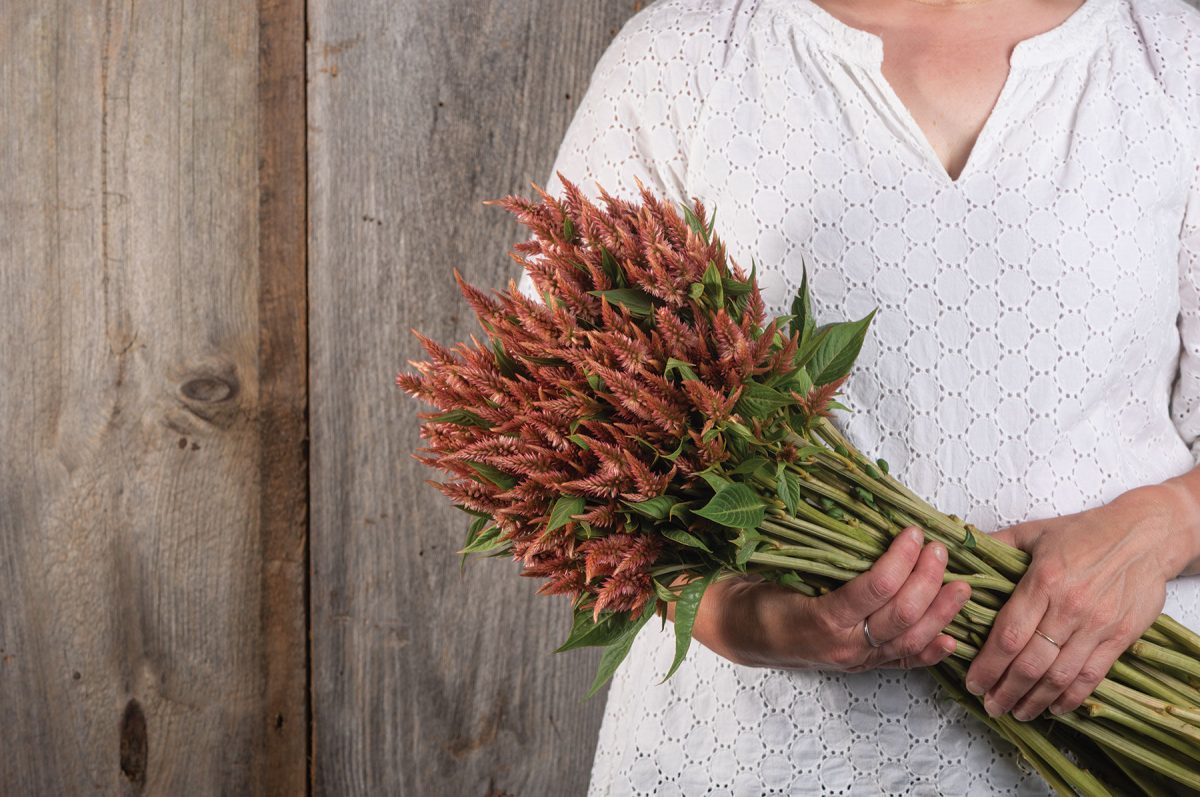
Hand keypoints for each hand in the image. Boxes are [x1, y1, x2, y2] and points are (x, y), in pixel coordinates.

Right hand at [689, 526, 971, 671]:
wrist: (744, 633)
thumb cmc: (762, 593)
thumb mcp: (781, 567)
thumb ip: (818, 548)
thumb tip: (853, 505)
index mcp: (821, 618)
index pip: (874, 589)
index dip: (900, 559)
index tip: (913, 532)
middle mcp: (843, 645)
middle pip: (901, 615)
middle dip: (927, 580)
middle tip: (939, 549)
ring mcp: (856, 660)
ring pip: (910, 640)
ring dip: (941, 613)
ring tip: (961, 587)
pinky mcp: (863, 666)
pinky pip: (903, 662)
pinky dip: (930, 651)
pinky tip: (951, 639)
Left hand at [964, 485, 1186, 720]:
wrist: (1144, 535)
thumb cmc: (1084, 532)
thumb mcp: (1034, 532)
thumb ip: (996, 545)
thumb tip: (958, 552)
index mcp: (1043, 581)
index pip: (1008, 634)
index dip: (988, 665)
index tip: (972, 681)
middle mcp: (1069, 607)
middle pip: (1031, 663)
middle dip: (1005, 690)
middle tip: (989, 705)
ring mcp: (1097, 625)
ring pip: (1060, 675)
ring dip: (1034, 700)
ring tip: (1016, 712)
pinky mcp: (1120, 637)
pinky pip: (1092, 675)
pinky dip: (1071, 697)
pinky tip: (1054, 707)